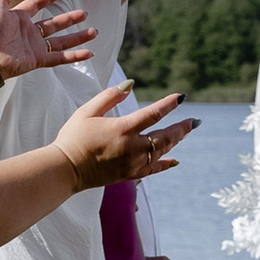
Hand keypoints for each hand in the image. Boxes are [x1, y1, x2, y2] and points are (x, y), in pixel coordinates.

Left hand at [0, 0, 98, 78]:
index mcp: (17, 17)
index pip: (36, 5)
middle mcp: (28, 32)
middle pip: (53, 24)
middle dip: (69, 19)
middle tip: (84, 13)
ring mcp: (34, 46)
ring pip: (61, 41)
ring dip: (77, 36)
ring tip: (93, 31)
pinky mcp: (37, 59)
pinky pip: (60, 57)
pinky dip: (75, 56)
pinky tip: (89, 52)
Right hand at [54, 82, 189, 187]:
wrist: (65, 169)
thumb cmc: (73, 137)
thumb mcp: (87, 111)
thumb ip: (110, 97)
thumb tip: (130, 85)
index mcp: (122, 129)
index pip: (153, 114)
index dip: (169, 104)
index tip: (181, 97)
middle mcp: (132, 148)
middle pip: (165, 136)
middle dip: (182, 128)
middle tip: (195, 121)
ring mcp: (132, 163)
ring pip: (161, 152)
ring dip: (175, 141)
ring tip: (185, 132)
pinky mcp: (128, 175)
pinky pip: (153, 170)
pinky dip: (165, 165)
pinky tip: (175, 161)